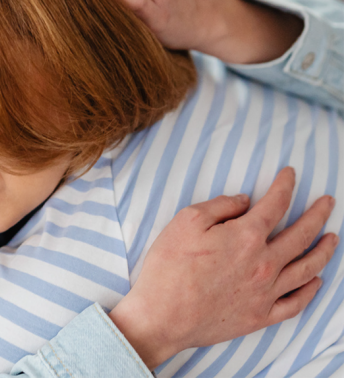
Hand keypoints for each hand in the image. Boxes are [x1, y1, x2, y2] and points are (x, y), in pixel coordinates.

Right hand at [109, 167, 337, 367]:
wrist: (162, 316)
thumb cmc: (168, 267)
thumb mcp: (185, 222)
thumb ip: (219, 206)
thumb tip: (244, 201)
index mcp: (246, 237)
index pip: (275, 204)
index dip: (285, 185)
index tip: (290, 174)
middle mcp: (264, 264)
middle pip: (301, 235)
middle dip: (318, 214)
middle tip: (328, 202)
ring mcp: (266, 292)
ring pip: (307, 269)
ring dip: (324, 250)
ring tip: (333, 238)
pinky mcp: (260, 316)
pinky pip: (296, 302)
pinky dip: (311, 290)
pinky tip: (316, 280)